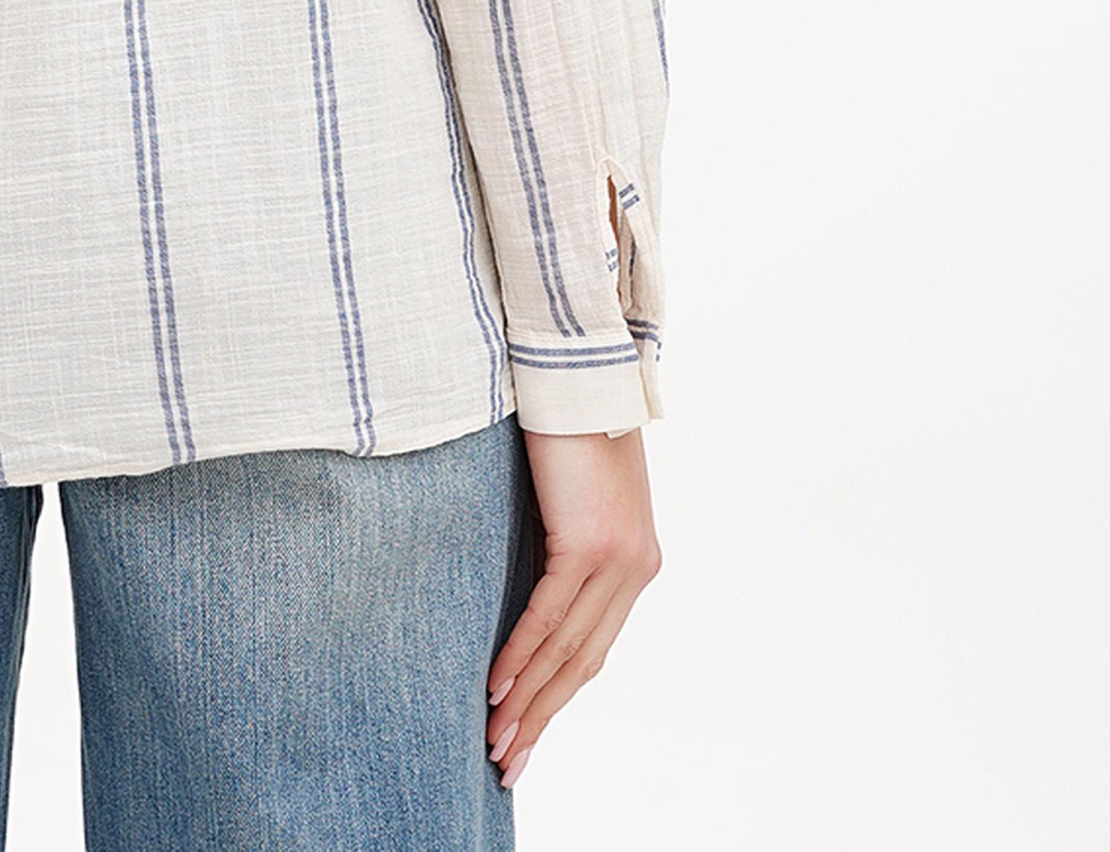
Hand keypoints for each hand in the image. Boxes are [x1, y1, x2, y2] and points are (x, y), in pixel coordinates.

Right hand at [484, 428, 661, 787]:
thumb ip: (559, 544)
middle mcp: (634, 568)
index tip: (525, 730)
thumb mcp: (568, 497)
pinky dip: (521, 654)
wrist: (579, 370)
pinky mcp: (588, 544)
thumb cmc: (565, 422)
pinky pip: (549, 614)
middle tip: (508, 761)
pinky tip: (497, 686)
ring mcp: (615, 559)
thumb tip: (525, 587)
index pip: (592, 645)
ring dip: (527, 701)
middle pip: (582, 662)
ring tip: (496, 740)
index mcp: (634, 562)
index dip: (557, 693)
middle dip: (542, 717)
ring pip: (567, 649)